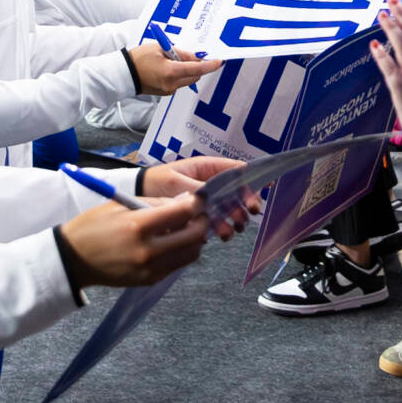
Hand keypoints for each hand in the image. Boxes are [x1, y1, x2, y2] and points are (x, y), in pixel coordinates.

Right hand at [58, 197, 207, 286]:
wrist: (73, 258)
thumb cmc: (94, 225)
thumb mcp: (120, 204)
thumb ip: (155, 203)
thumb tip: (184, 202)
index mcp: (138, 225)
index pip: (184, 212)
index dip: (197, 203)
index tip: (198, 199)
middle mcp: (148, 250)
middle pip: (195, 235)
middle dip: (202, 221)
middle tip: (198, 215)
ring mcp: (150, 268)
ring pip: (192, 253)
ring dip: (195, 239)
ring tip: (185, 229)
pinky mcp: (149, 280)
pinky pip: (178, 265)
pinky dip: (181, 252)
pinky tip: (171, 243)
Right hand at [128, 42, 217, 94]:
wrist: (123, 74)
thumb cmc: (139, 58)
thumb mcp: (160, 49)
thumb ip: (181, 53)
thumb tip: (197, 56)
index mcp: (171, 72)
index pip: (197, 68)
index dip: (210, 65)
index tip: (219, 61)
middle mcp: (172, 84)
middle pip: (195, 75)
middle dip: (198, 65)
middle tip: (193, 54)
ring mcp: (169, 90)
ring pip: (188, 79)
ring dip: (188, 69)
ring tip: (173, 59)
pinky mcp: (166, 93)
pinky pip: (179, 82)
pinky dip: (179, 74)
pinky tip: (169, 67)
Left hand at [143, 154, 261, 234]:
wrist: (138, 196)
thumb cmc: (156, 182)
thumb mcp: (176, 183)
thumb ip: (197, 189)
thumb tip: (215, 197)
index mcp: (207, 168)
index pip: (236, 170)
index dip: (252, 179)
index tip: (263, 189)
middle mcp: (211, 183)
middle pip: (237, 191)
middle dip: (246, 203)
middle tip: (250, 214)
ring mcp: (208, 199)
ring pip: (230, 207)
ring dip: (236, 218)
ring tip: (234, 228)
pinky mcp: (202, 214)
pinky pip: (218, 219)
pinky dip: (223, 227)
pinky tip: (222, 234)